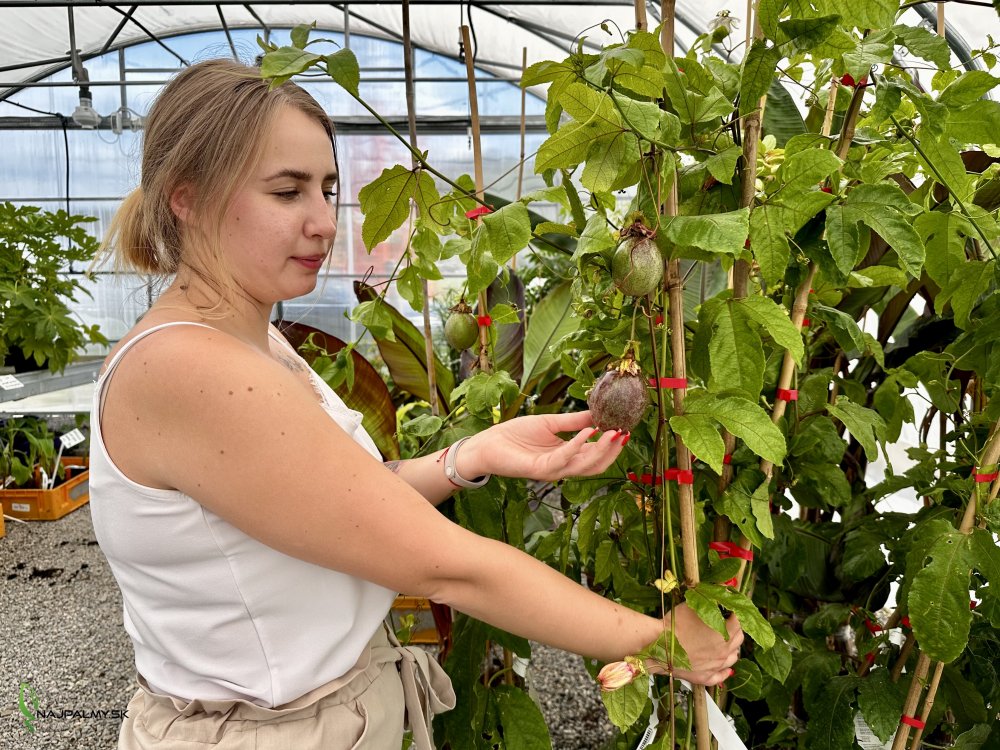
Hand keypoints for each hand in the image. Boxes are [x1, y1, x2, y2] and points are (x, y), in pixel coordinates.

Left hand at [461, 410, 625, 481]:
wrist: (489, 443)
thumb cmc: (516, 434)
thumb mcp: (550, 423)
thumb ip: (573, 421)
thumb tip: (597, 415)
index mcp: (566, 456)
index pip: (596, 455)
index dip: (612, 444)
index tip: (625, 429)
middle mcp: (562, 466)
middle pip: (595, 465)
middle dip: (612, 450)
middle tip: (624, 433)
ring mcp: (552, 470)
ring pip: (584, 466)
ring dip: (601, 450)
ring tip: (612, 432)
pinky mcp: (540, 469)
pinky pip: (563, 459)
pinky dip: (577, 445)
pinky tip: (587, 432)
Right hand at [648, 604, 742, 686]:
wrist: (657, 646)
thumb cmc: (675, 624)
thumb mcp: (693, 605)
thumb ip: (711, 599)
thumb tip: (726, 588)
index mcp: (724, 633)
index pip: (740, 621)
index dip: (736, 612)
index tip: (731, 608)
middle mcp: (724, 651)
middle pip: (739, 639)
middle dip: (735, 629)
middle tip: (727, 622)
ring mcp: (715, 666)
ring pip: (733, 657)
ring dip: (731, 648)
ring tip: (723, 642)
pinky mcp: (705, 677)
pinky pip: (721, 676)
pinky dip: (724, 671)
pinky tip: (725, 668)